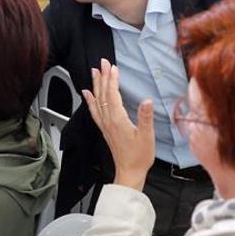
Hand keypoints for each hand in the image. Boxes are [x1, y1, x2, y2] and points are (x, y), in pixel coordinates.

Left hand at [81, 59, 154, 190]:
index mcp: (118, 120)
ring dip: (96, 85)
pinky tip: (87, 93)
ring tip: (94, 72)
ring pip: (97, 100)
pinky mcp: (105, 129)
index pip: (113, 95)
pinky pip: (94, 111)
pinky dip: (90, 100)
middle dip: (103, 77)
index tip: (112, 67)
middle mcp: (108, 120)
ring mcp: (105, 124)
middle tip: (103, 62)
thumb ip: (146, 117)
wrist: (129, 172)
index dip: (112, 80)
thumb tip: (147, 100)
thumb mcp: (147, 136)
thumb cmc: (139, 157)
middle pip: (103, 94)